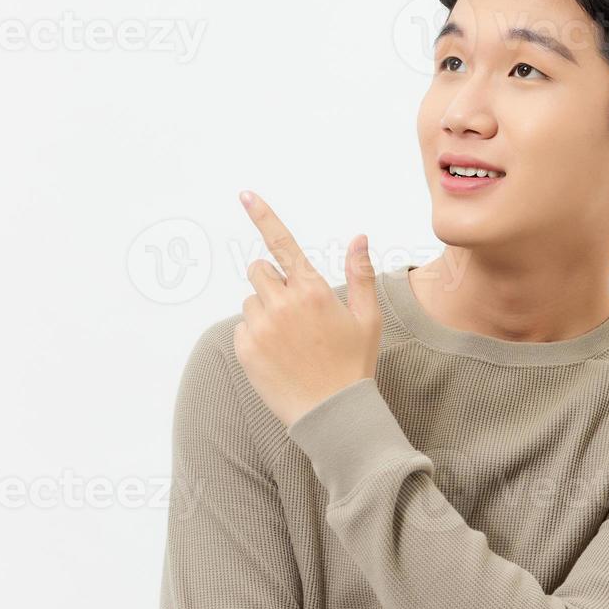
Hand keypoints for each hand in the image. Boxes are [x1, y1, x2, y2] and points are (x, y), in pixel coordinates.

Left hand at [231, 189, 381, 427]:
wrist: (333, 414)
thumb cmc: (354, 364)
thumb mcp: (367, 318)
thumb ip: (360, 274)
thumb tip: (359, 236)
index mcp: (313, 290)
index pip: (282, 244)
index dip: (263, 215)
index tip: (244, 193)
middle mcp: (283, 304)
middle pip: (258, 271)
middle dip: (271, 283)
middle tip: (294, 311)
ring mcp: (261, 327)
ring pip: (250, 301)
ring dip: (264, 312)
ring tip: (290, 341)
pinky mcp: (245, 349)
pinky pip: (241, 329)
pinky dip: (256, 337)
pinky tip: (279, 356)